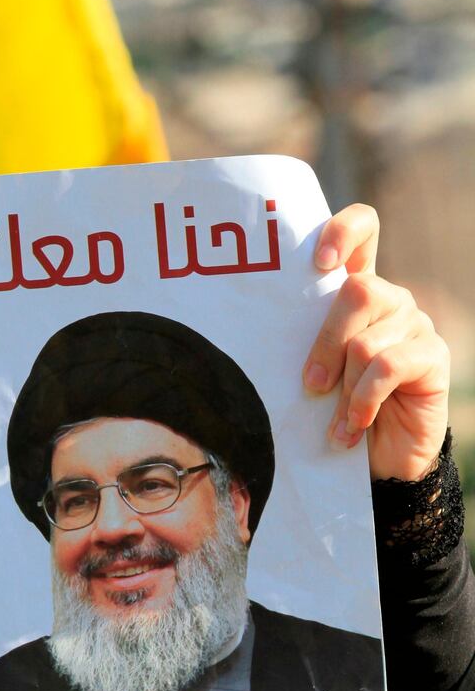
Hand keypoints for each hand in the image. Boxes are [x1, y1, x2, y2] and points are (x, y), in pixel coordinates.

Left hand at [304, 204, 449, 480]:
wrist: (376, 461)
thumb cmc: (331, 410)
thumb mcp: (310, 372)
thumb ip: (297, 343)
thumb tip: (258, 333)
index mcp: (355, 292)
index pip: (363, 230)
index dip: (344, 230)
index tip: (319, 261)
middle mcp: (389, 300)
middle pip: (358, 291)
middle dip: (326, 343)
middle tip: (310, 385)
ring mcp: (415, 325)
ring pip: (367, 341)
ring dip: (343, 388)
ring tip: (334, 424)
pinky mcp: (432, 357)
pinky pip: (389, 367)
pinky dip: (363, 400)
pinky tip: (354, 425)